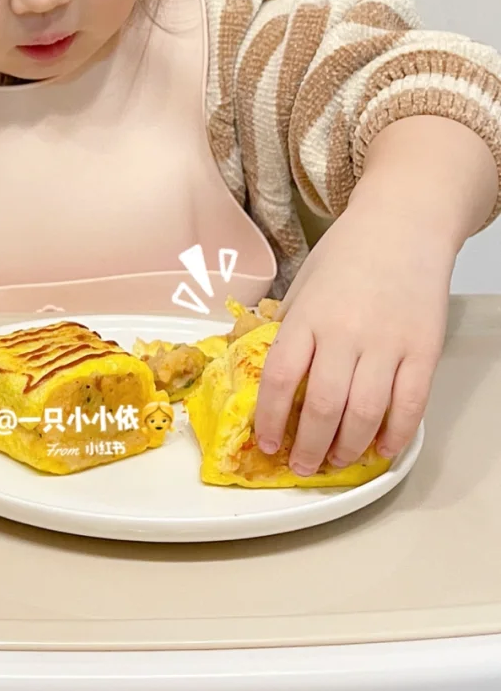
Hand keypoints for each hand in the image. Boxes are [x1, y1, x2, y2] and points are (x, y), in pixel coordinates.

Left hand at [253, 205, 450, 474]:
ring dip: (347, 448)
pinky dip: (395, 435)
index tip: (267, 442)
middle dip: (309, 447)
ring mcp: (387, 344)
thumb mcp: (303, 284)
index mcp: (308, 316)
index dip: (271, 419)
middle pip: (323, 406)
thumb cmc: (347, 253)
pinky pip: (410, 405)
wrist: (402, 225)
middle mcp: (345, 333)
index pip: (281, 378)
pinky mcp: (423, 351)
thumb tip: (275, 375)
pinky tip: (380, 449)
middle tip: (302, 466)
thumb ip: (291, 328)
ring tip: (336, 462)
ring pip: (365, 414)